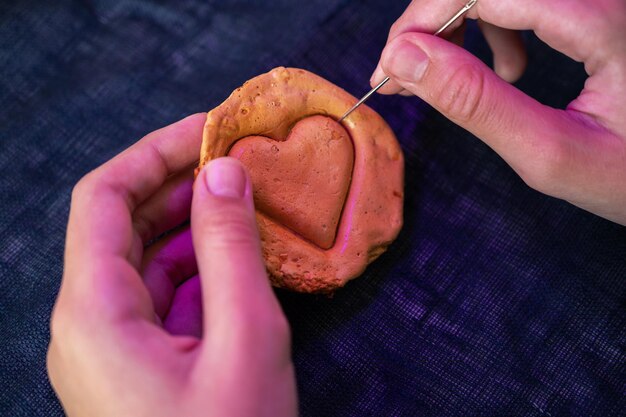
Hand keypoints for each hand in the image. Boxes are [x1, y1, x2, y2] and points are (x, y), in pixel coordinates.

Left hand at [47, 114, 296, 416]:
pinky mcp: (137, 362)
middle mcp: (88, 322)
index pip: (104, 197)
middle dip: (179, 184)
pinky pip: (160, 296)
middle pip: (122, 225)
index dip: (156, 151)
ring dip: (193, 224)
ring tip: (246, 202)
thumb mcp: (244, 339)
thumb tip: (224, 171)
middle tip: (238, 160)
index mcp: (93, 312)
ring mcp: (110, 345)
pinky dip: (198, 266)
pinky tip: (239, 256)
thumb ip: (232, 248)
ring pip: (144, 260)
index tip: (212, 129)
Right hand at [372, 0, 625, 224]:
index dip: (420, 23)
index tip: (388, 71)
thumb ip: (474, 103)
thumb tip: (403, 58)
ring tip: (457, 77)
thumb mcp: (549, 153)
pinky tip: (509, 68)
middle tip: (406, 74)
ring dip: (462, 20)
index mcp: (602, 19)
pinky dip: (498, 22)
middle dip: (433, 20)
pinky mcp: (598, 8)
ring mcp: (600, 0)